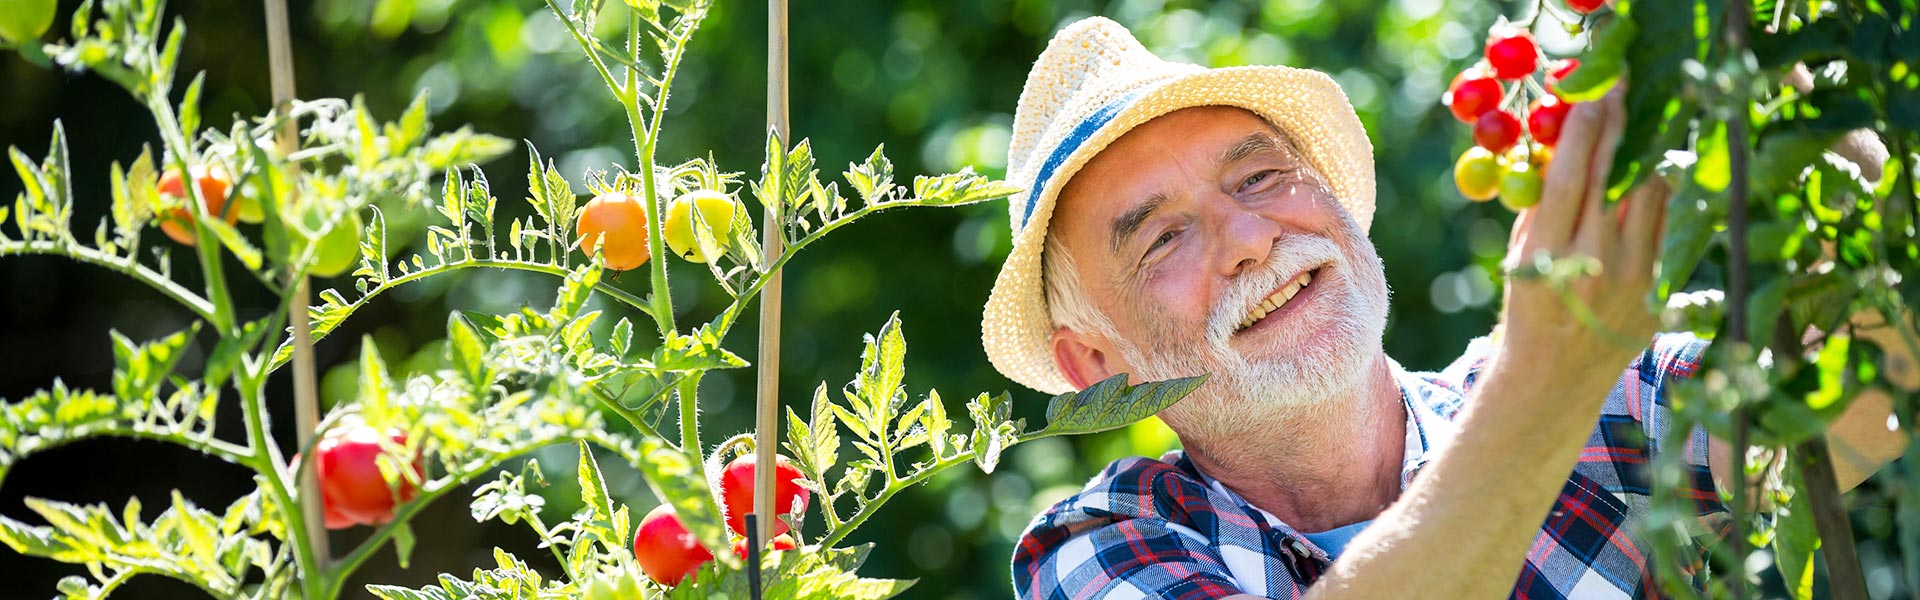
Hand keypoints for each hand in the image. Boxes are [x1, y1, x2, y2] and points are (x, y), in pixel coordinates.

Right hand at [1495, 86, 1668, 388]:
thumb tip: (1559, 145)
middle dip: (1620, 127)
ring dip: (1648, 152)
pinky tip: (1660, 167)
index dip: (1583, 132)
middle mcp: (1594, 265)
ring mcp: (1634, 279)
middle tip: (1623, 90)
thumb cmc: (1529, 306)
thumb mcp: (1519, 256)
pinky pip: (1669, 227)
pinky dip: (1664, 192)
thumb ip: (1539, 205)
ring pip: (1652, 197)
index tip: (1591, 94)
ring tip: (1644, 119)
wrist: (1554, 376)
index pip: (1569, 180)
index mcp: (1547, 257)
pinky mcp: (1660, 291)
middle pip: (1616, 179)